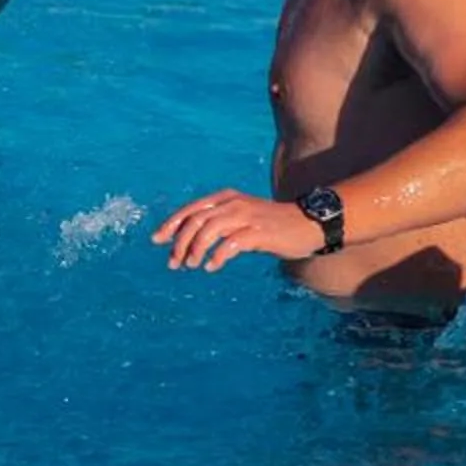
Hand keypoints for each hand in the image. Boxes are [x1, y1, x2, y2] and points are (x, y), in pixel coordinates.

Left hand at [152, 189, 321, 270]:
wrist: (308, 224)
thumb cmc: (272, 225)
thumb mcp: (241, 218)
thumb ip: (218, 225)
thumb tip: (189, 244)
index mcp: (226, 197)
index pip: (191, 209)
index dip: (171, 224)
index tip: (157, 240)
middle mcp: (233, 203)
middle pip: (196, 220)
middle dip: (179, 242)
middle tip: (173, 262)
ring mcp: (247, 216)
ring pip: (209, 230)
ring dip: (195, 249)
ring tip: (191, 265)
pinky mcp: (259, 232)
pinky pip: (231, 244)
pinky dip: (217, 256)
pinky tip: (211, 267)